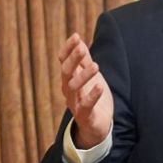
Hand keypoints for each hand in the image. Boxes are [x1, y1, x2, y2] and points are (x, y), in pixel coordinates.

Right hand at [58, 33, 112, 148]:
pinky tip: (99, 87)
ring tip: (96, 66)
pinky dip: (92, 96)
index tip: (76, 36)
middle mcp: (69, 90)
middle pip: (66, 72)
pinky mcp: (85, 116)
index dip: (68, 49)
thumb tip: (79, 40)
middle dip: (73, 60)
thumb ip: (84, 60)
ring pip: (73, 88)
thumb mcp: (89, 76)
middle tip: (81, 48)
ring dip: (83, 76)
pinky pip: (86, 106)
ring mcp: (75, 103)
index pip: (63, 61)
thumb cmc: (92, 98)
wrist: (96, 126)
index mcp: (69, 79)